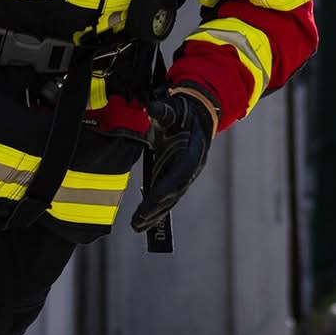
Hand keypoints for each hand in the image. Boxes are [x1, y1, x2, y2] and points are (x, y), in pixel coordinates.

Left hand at [128, 88, 216, 233]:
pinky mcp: (177, 175)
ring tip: (137, 226)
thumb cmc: (182, 111)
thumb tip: (153, 108)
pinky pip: (167, 195)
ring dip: (155, 214)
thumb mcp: (173, 108)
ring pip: (171, 198)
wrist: (198, 113)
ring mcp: (186, 173)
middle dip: (156, 209)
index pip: (178, 176)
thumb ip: (163, 111)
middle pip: (174, 192)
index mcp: (193, 153)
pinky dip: (156, 208)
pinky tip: (143, 220)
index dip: (164, 191)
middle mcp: (192, 167)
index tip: (148, 204)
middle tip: (137, 222)